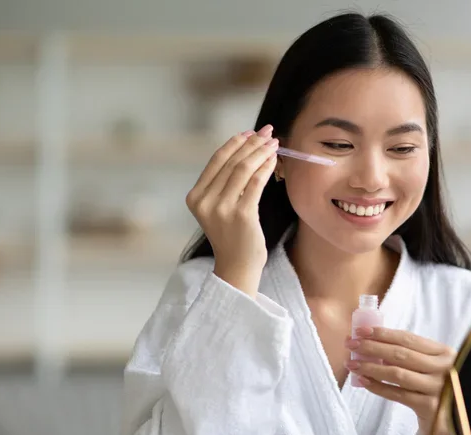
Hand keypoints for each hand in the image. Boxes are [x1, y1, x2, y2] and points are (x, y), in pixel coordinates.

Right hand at [185, 124, 278, 296]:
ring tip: (274, 143)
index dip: (234, 143)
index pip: (216, 161)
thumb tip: (245, 151)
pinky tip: (274, 160)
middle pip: (231, 162)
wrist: (237, 267)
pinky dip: (266, 167)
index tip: (250, 132)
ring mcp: (221, 209)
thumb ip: (224, 184)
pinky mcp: (241, 215)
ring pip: (243, 169)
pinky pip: (256, 183)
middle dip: (251, 143)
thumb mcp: (219, 208)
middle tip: (267, 132)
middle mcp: (204, 202)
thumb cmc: (232, 237)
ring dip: (261, 152)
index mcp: (195, 197)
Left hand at [345, 327, 457, 434]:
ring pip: (397, 373)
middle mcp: (444, 368)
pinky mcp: (430, 407)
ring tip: (352, 364)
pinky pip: (397, 394)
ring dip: (371, 367)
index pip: (408, 338)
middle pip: (400, 354)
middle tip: (350, 344)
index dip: (383, 333)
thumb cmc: (438, 390)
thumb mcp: (433, 368)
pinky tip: (364, 382)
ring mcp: (438, 388)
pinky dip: (378, 387)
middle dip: (371, 347)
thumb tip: (373, 344)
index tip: (360, 330)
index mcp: (444, 352)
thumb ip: (412, 356)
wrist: (455, 423)